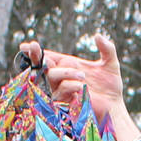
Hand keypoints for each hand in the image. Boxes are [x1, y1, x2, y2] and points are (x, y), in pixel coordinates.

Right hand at [19, 34, 140, 140]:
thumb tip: (97, 35)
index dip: (35, 52)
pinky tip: (81, 86)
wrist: (114, 106)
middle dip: (40, 57)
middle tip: (41, 53)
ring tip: (83, 76)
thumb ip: (107, 48)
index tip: (25, 46)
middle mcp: (62, 77)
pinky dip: (71, 85)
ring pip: (52, 75)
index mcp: (68, 66)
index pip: (48, 57)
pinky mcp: (64, 103)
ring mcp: (61, 90)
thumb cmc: (111, 87)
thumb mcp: (110, 64)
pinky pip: (61, 90)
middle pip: (44, 65)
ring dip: (67, 72)